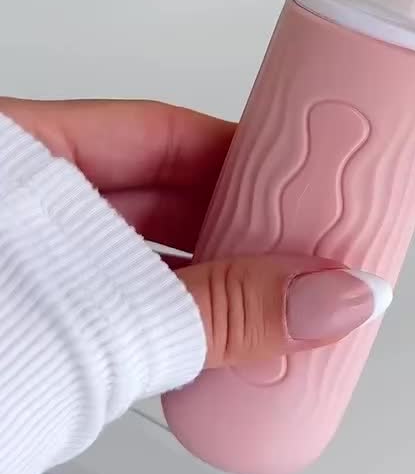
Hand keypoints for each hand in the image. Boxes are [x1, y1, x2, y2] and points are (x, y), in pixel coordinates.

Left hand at [0, 98, 387, 366]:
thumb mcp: (107, 312)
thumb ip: (227, 311)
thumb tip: (324, 297)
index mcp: (20, 155)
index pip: (161, 133)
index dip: (241, 153)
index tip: (303, 176)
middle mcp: (21, 205)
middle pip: (157, 194)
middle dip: (238, 223)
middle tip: (308, 245)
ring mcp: (24, 266)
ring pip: (138, 255)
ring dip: (209, 278)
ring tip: (279, 297)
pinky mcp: (30, 325)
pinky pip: (119, 306)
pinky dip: (172, 319)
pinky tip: (217, 340)